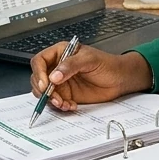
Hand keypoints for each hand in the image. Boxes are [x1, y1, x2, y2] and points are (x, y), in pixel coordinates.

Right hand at [29, 44, 152, 111]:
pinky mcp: (67, 95)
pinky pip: (56, 102)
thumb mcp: (90, 60)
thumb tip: (54, 76)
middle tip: (54, 97)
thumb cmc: (107, 64)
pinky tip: (71, 105)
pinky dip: (60, 106)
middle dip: (43, 90)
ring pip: (44, 93)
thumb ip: (71, 66)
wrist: (120, 80)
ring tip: (64, 103)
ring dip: (51, 100)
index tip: (46, 84)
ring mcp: (61, 82)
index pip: (40, 61)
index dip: (39, 73)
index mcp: (60, 53)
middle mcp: (57, 68)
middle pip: (38, 78)